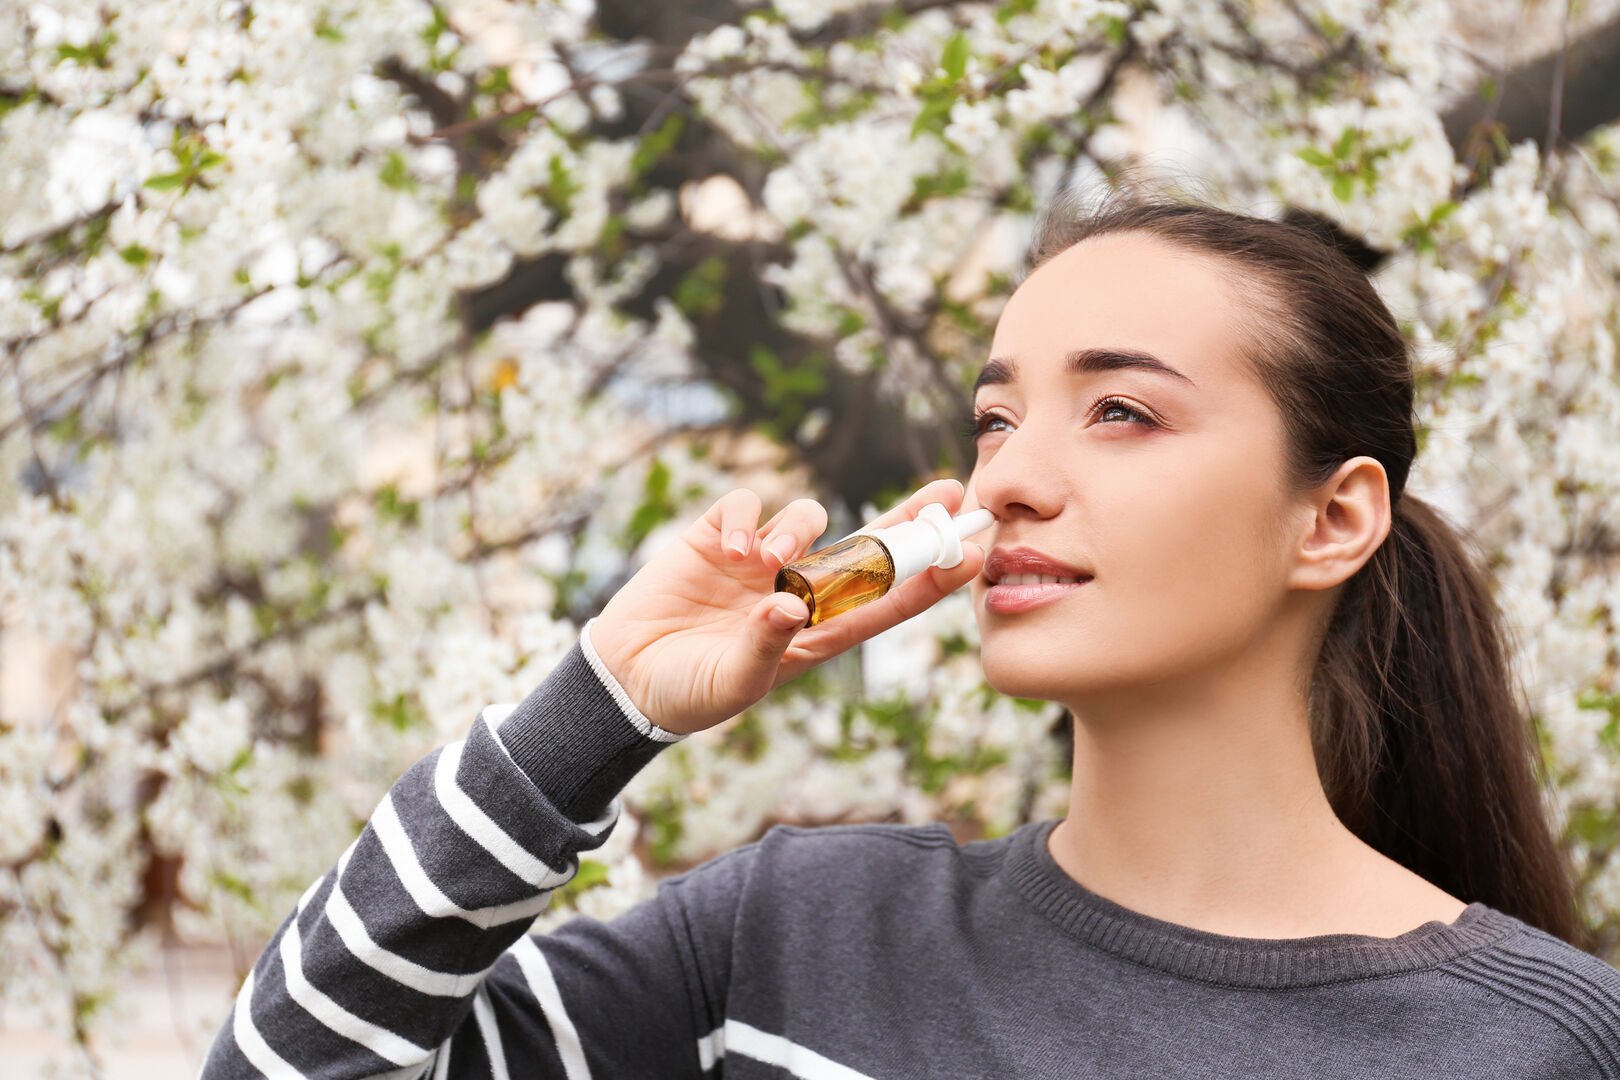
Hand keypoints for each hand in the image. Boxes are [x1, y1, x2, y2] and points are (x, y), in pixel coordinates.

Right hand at [587, 478, 986, 735]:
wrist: (626, 679)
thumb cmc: (691, 692)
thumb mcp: (736, 682)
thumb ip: (766, 645)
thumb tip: (789, 603)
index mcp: (817, 631)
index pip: (886, 600)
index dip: (928, 578)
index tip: (970, 556)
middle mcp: (797, 589)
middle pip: (866, 546)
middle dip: (907, 519)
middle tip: (950, 490)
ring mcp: (759, 560)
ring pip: (809, 518)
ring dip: (801, 530)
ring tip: (770, 559)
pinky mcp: (717, 537)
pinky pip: (749, 505)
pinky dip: (749, 519)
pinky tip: (733, 550)